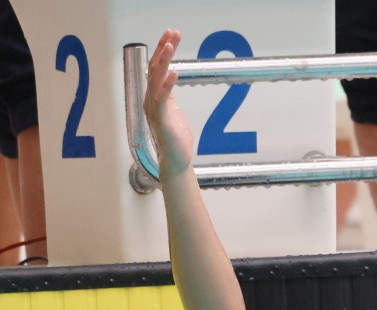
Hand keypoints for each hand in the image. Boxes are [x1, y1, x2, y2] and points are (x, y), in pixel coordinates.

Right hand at [143, 29, 193, 176]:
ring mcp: (154, 109)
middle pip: (155, 68)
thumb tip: (168, 78)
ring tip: (171, 45)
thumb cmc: (175, 138)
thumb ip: (168, 94)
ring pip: (156, 79)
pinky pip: (162, 98)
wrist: (177, 161)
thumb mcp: (172, 110)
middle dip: (163, 49)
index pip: (156, 67)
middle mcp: (150, 99)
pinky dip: (167, 84)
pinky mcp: (161, 119)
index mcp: (154, 96)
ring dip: (163, 61)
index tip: (171, 34)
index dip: (163, 50)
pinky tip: (174, 72)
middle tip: (172, 32)